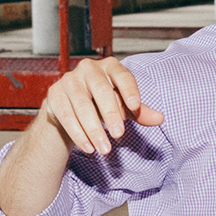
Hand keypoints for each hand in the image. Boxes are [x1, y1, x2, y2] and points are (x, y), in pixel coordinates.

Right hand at [38, 57, 164, 155]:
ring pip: (82, 106)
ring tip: (104, 149)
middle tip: (119, 136)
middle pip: (101, 90)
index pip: (122, 75)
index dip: (129, 90)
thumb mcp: (123, 106)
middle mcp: (88, 69)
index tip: (135, 108)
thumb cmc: (101, 103)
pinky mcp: (55, 95)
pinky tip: (88, 147)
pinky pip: (67, 115)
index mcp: (110, 66)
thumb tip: (160, 118)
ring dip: (94, 130)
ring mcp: (69, 80)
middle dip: (110, 114)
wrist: (69, 106)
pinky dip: (78, 133)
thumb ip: (140, 112)